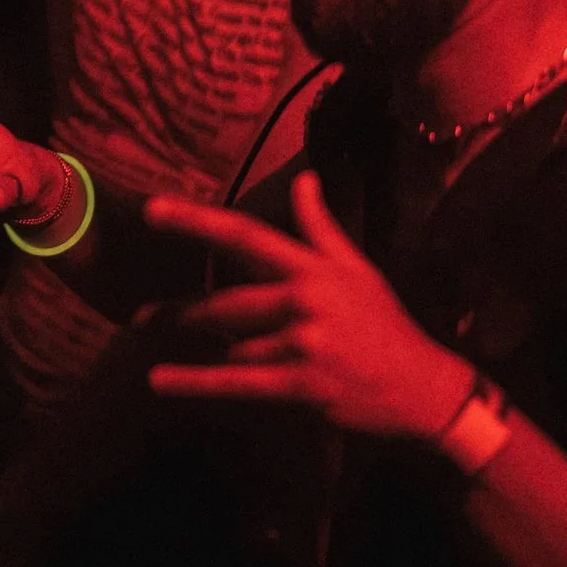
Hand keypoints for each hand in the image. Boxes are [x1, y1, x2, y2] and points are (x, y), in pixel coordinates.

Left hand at [146, 172, 474, 439]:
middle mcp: (305, 299)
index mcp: (314, 267)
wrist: (424, 387)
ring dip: (224, 351)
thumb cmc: (383, 324)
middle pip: (227, 302)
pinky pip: (237, 381)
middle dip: (184, 312)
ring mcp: (304, 343)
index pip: (245, 235)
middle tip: (142, 316)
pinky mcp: (301, 383)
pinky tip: (158, 381)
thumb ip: (320, 227)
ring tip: (201, 351)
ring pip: (236, 344)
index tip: (153, 210)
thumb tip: (303, 180)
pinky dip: (195, 382)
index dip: (197, 221)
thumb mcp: (356, 269)